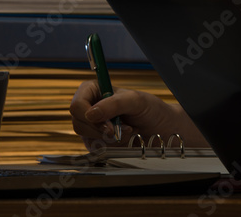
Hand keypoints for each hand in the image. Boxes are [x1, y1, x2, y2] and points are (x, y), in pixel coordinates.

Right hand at [69, 80, 207, 153]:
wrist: (163, 129)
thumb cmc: (151, 109)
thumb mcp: (135, 100)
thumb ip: (113, 104)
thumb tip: (90, 113)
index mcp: (94, 90)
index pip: (77, 105)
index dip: (88, 116)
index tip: (108, 125)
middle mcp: (89, 107)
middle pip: (78, 123)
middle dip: (102, 130)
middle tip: (124, 129)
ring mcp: (92, 126)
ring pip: (87, 138)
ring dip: (109, 139)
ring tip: (129, 131)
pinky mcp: (97, 142)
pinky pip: (96, 149)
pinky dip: (112, 147)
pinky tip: (125, 140)